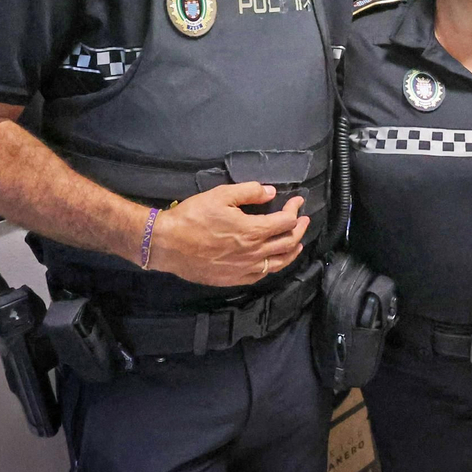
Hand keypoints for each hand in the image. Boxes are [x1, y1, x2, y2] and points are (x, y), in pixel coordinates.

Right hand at [145, 181, 308, 286]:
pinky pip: (261, 275)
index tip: (297, 200)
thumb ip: (249, 192)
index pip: (285, 221)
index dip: (295, 209)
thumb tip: (271, 193)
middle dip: (299, 229)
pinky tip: (273, 262)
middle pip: (287, 243)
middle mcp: (254, 253)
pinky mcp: (233, 279)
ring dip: (292, 251)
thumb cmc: (193, 217)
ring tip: (298, 244)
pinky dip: (273, 267)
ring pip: (278, 263)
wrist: (167, 244)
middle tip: (304, 220)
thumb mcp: (221, 195)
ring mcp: (244, 269)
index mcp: (253, 231)